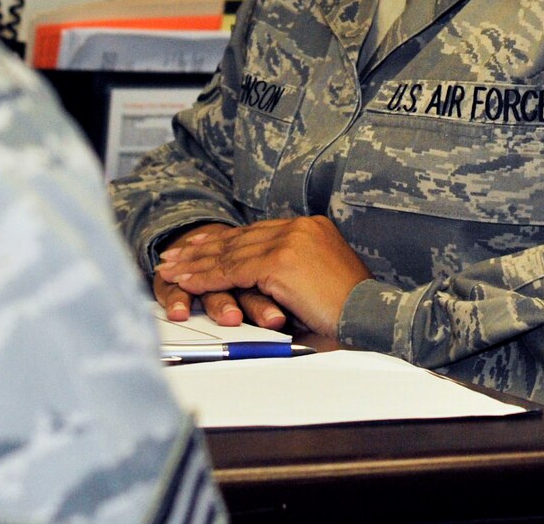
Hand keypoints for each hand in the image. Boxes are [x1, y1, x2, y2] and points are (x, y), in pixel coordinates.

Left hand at [156, 216, 371, 335]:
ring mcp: (290, 241)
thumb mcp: (318, 282)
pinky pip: (233, 270)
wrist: (373, 316)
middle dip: (201, 248)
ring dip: (195, 262)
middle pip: (239, 237)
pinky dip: (206, 277)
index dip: (224, 240)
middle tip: (173, 255)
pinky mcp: (281, 261)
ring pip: (230, 252)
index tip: (199, 245)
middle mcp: (299, 227)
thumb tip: (258, 286)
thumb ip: (289, 275)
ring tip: (169, 269)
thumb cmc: (351, 311)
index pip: (256, 232)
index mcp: (310, 227)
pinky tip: (186, 281)